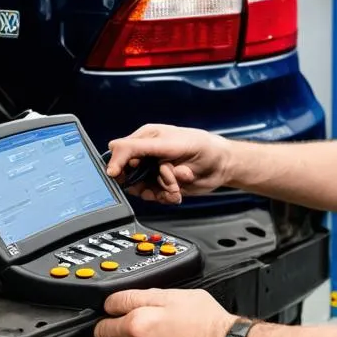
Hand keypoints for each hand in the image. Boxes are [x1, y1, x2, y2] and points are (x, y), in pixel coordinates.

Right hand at [106, 124, 231, 204]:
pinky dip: (166, 197)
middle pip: (128, 175)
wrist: (223, 165)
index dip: (119, 164)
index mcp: (146, 138)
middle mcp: (148, 155)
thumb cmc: (201, 145)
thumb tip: (113, 152)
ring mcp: (155, 172)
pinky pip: (155, 197)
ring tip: (175, 186)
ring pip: (141, 189)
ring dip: (158, 191)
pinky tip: (177, 192)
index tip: (120, 176)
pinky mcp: (163, 186)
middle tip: (159, 181)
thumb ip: (139, 147)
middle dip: (143, 182)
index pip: (119, 151)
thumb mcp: (168, 144)